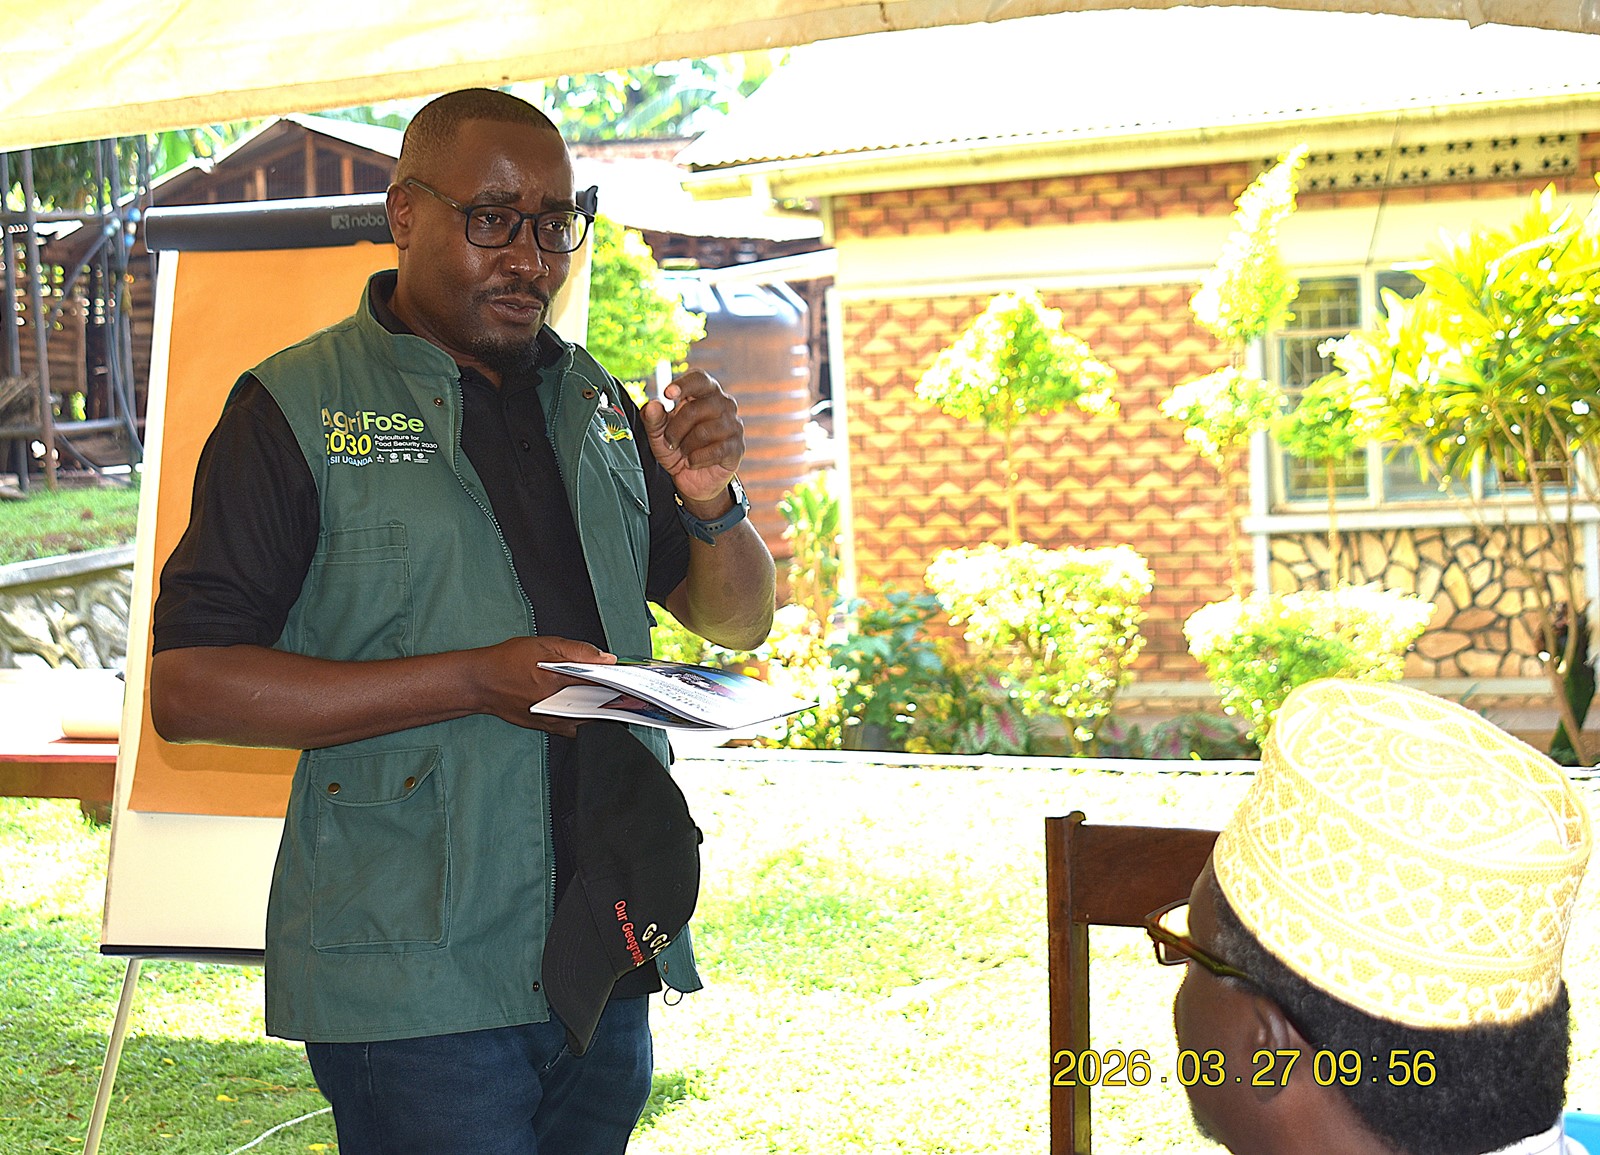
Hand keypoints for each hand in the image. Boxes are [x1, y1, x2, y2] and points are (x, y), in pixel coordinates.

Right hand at [470, 636, 615, 733]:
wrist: (478, 683)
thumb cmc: (506, 661)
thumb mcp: (542, 645)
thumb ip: (577, 651)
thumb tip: (606, 658)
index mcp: (555, 681)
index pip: (597, 682)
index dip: (618, 680)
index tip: (633, 679)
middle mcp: (554, 704)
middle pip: (595, 704)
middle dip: (612, 696)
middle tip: (625, 688)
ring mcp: (549, 719)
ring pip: (585, 719)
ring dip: (599, 709)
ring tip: (611, 696)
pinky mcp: (544, 727)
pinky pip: (572, 727)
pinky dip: (583, 718)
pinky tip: (589, 706)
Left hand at [640, 369, 744, 505]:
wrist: (692, 479)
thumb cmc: (678, 448)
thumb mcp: (658, 434)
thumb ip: (653, 419)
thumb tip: (654, 405)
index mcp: (705, 393)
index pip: (699, 379)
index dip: (684, 384)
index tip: (667, 394)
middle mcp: (723, 404)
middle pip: (696, 408)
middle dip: (675, 428)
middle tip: (669, 441)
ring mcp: (733, 425)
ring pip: (704, 431)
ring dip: (686, 446)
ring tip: (684, 453)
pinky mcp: (737, 447)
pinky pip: (715, 450)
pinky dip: (697, 459)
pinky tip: (693, 461)